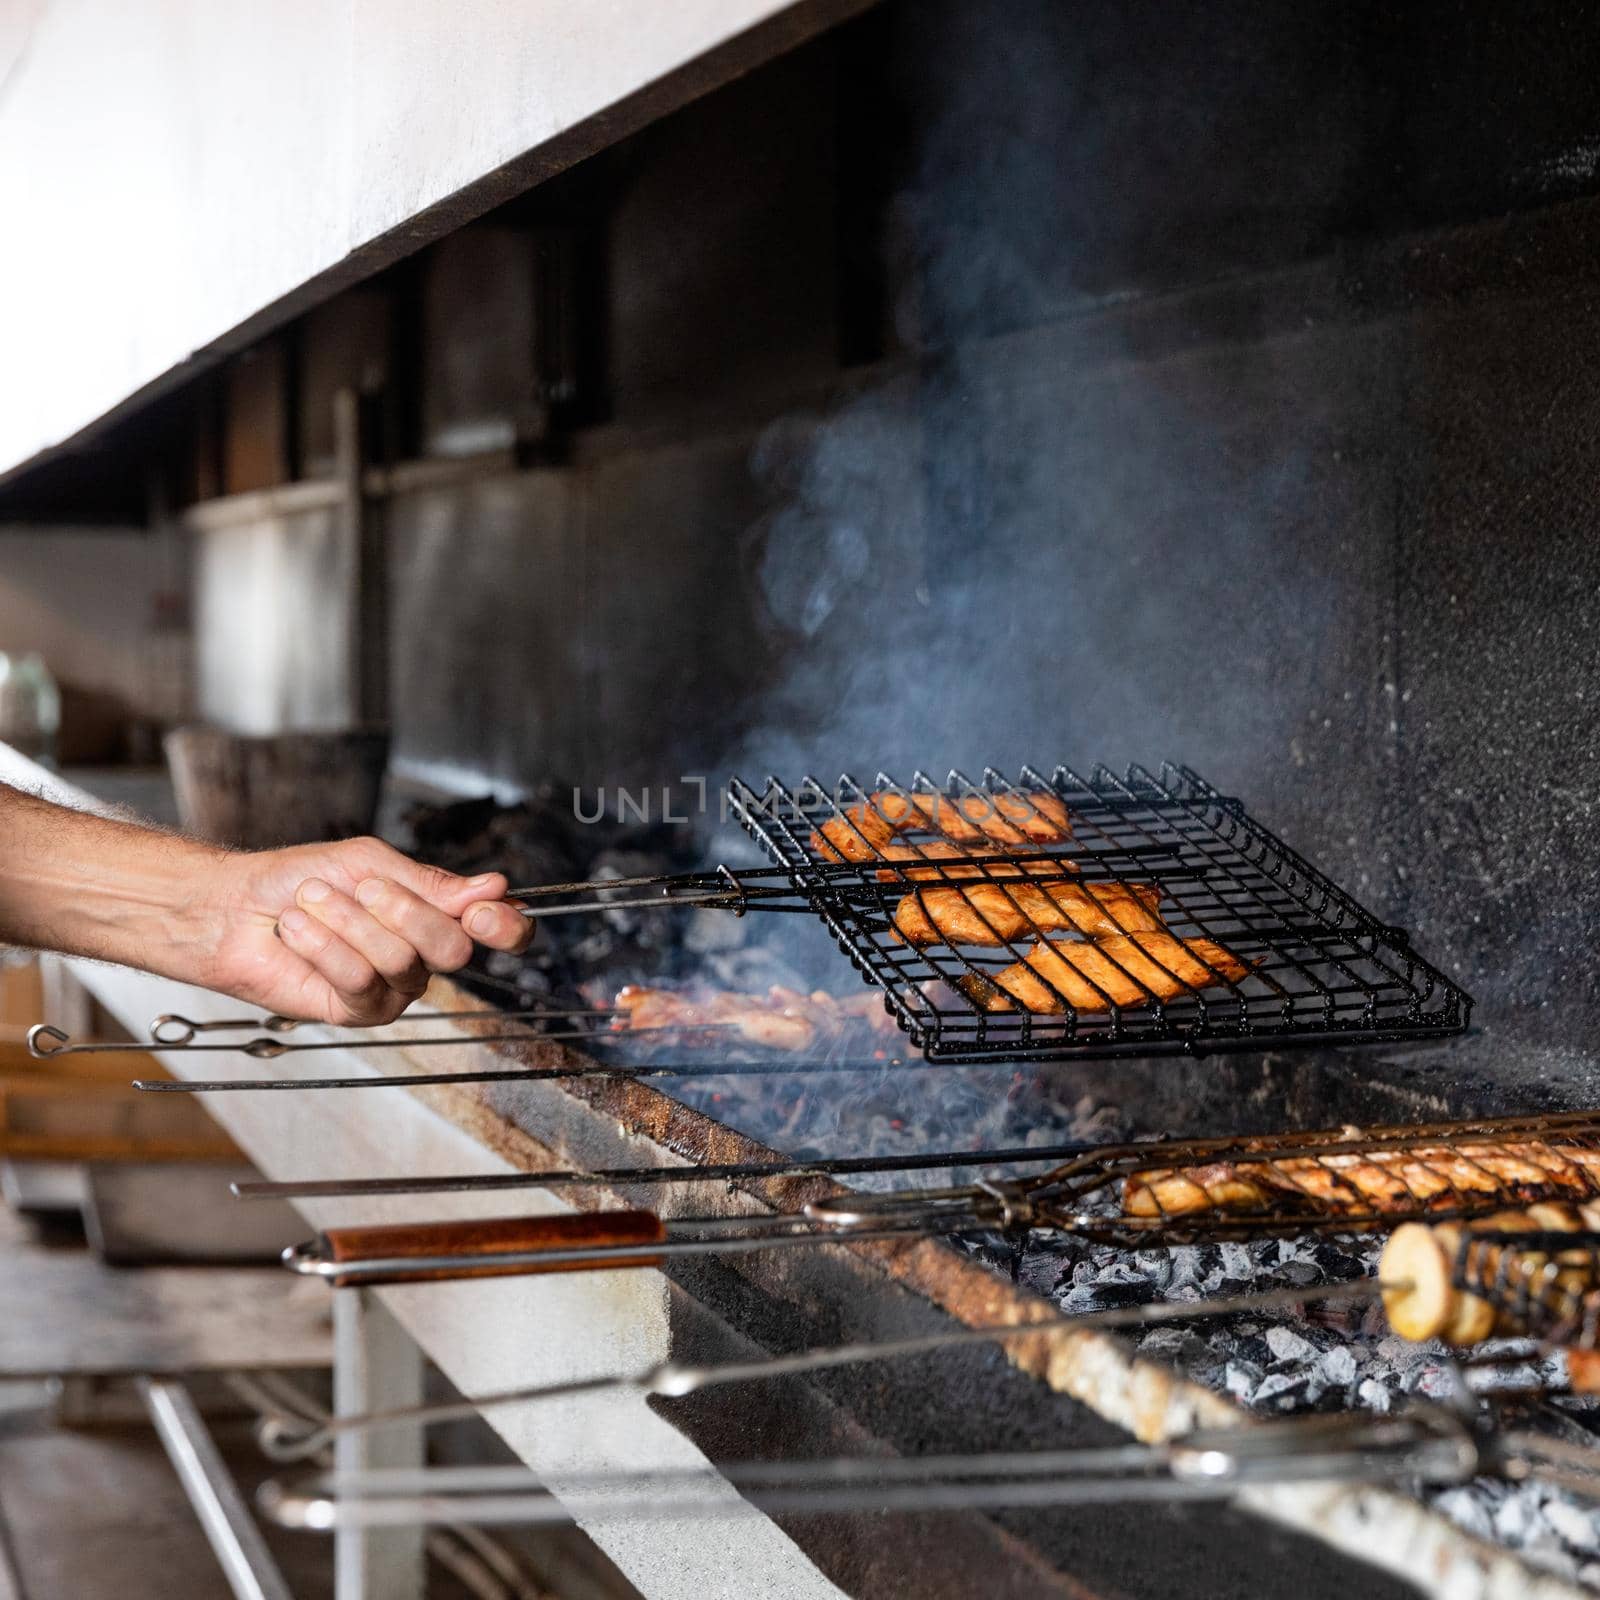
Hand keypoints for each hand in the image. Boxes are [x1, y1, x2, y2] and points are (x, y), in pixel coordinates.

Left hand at [196, 837, 530, 1024]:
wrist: (236, 908)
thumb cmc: (300, 880)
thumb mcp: (370, 863)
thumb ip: (432, 882)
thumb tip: (494, 888)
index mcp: (439, 914)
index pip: (502, 930)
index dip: (504, 925)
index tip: (483, 911)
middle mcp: (425, 955)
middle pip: (453, 948)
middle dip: (404, 911)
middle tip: (363, 889)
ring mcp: (395, 988)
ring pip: (403, 960)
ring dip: (350, 922)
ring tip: (313, 904)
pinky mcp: (359, 1012)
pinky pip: (361, 981)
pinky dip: (323, 946)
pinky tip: (299, 931)